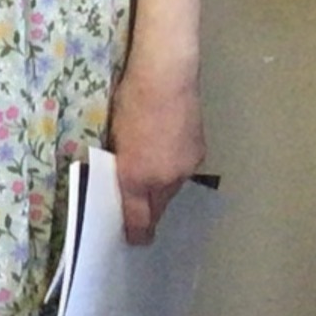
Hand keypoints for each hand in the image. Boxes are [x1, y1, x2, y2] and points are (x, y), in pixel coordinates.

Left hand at [105, 65, 205, 243]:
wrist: (167, 75)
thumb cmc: (132, 100)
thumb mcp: (116, 135)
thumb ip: (121, 165)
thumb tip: (123, 183)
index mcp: (139, 175)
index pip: (141, 217)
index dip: (137, 231)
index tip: (135, 240)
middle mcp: (166, 176)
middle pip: (159, 205)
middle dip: (150, 209)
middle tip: (139, 210)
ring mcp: (186, 164)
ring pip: (172, 187)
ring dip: (162, 187)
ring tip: (151, 176)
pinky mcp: (199, 150)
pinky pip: (182, 170)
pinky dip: (173, 169)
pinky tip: (165, 153)